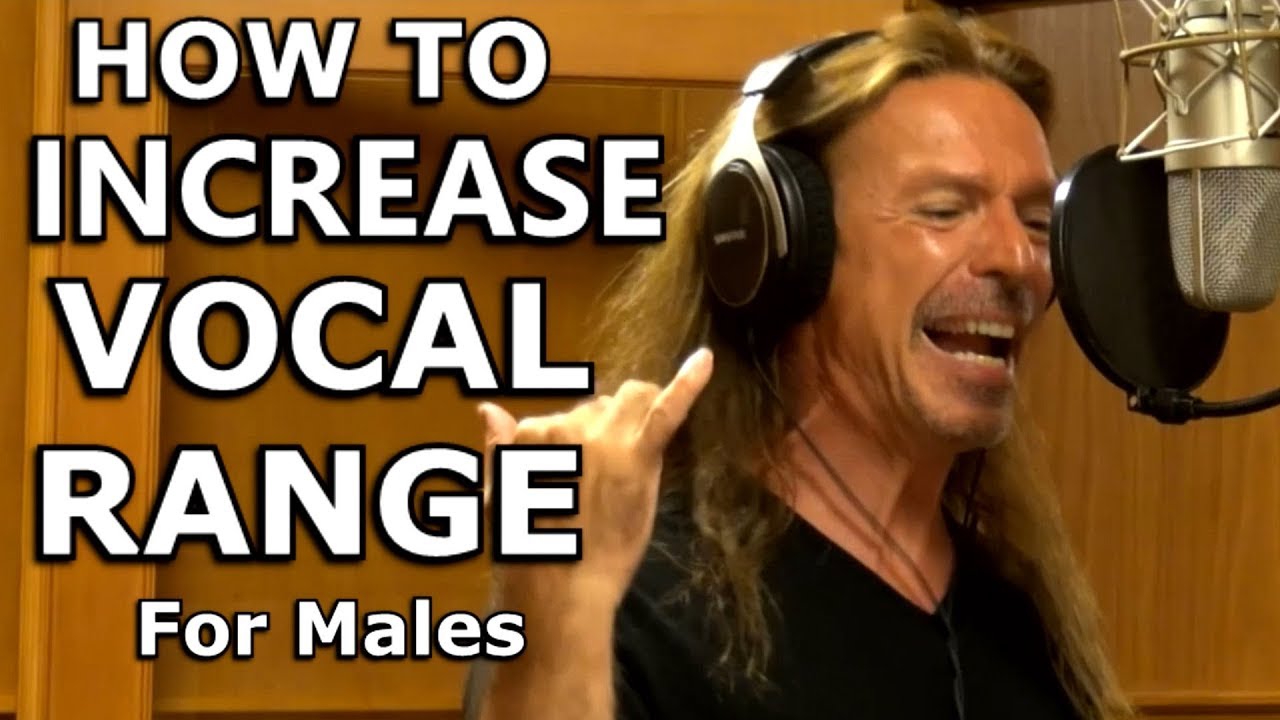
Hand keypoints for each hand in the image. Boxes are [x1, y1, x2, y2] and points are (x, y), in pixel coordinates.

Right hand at [477, 347, 713, 608]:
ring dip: (630, 424)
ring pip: (628, 402)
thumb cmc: (526, 552)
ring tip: (623, 475)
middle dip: (606, 427)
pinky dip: (687, 383)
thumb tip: (488, 409)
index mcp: (534, 436)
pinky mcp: (638, 459)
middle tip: (608, 476)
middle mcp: (568, 427)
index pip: (566, 416)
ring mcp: (604, 440)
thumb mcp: (502, 497)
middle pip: (600, 405)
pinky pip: (665, 411)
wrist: (559, 590)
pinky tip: (705, 360)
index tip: (582, 468)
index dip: (578, 439)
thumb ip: (502, 449)